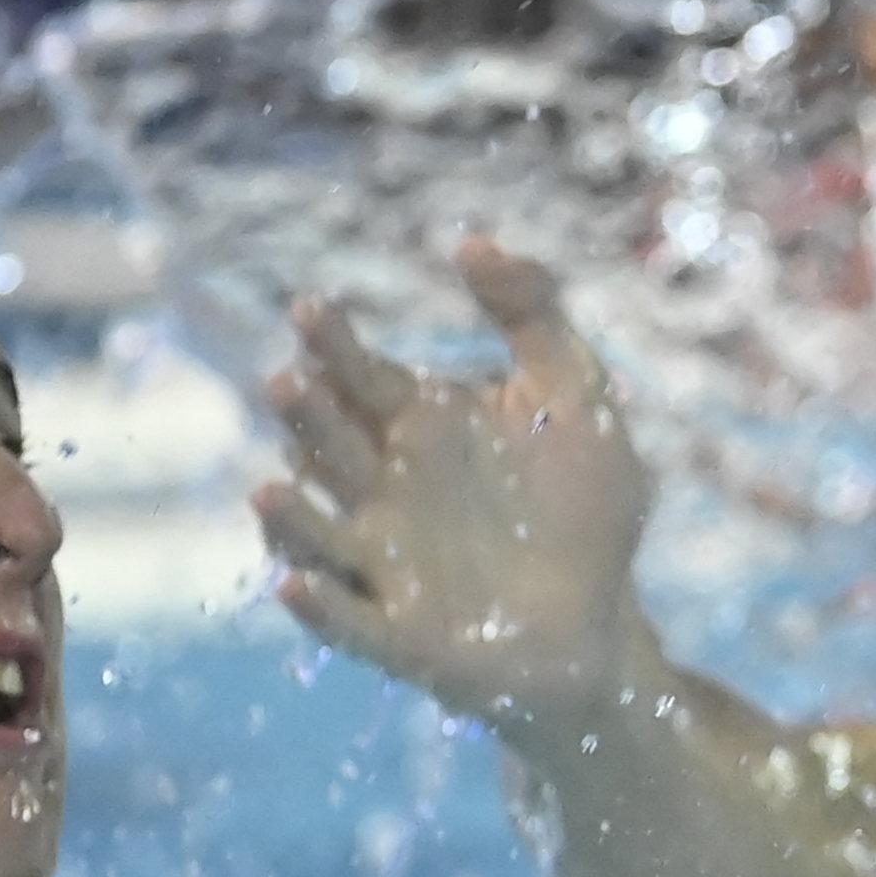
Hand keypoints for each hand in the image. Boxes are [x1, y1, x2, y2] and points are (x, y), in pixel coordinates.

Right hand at [259, 239, 658, 721]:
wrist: (604, 618)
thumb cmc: (582, 504)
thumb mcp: (576, 394)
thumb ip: (533, 313)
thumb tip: (471, 241)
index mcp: (419, 427)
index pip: (361, 377)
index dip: (332, 343)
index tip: (310, 306)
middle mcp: (384, 491)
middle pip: (329, 446)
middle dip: (307, 415)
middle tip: (290, 379)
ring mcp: (383, 565)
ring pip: (318, 533)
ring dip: (291, 513)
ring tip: (272, 487)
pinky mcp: (399, 636)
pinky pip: (347, 621)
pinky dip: (319, 606)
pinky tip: (296, 586)